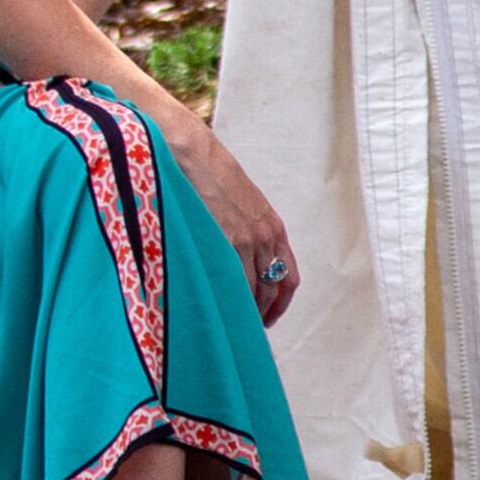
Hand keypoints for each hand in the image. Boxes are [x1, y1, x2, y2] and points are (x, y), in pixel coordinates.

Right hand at [174, 122, 299, 323]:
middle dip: (264, 312)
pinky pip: (235, 282)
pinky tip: (220, 309)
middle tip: (248, 328)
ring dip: (246, 310)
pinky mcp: (227, 240)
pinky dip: (231, 300)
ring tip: (231, 324)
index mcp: (273, 227)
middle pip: (274, 289)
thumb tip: (234, 255)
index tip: (269, 317)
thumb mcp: (238, 204)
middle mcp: (267, 237)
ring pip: (254, 291)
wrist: (190, 152)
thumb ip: (243, 230)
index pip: (288, 277)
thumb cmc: (206, 175)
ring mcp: (248, 240)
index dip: (281, 302)